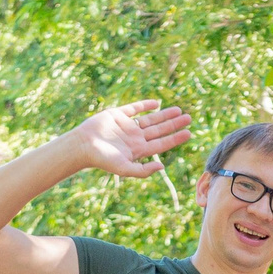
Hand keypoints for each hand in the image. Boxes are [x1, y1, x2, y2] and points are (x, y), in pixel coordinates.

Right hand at [76, 100, 192, 179]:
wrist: (82, 145)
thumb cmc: (102, 159)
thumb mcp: (124, 168)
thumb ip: (143, 170)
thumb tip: (162, 166)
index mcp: (138, 150)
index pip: (162, 143)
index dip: (175, 138)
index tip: (189, 133)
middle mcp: (135, 138)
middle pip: (160, 130)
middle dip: (174, 124)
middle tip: (190, 118)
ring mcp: (127, 126)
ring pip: (151, 119)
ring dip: (165, 115)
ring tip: (179, 110)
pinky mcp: (117, 115)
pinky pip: (134, 108)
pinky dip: (145, 105)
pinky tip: (156, 103)